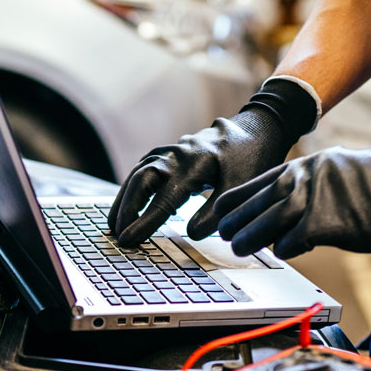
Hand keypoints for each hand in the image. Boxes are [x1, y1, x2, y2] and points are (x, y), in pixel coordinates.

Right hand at [108, 78, 318, 246]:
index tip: (129, 240)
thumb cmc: (251, 160)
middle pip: (142, 180)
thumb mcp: (241, 187)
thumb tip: (191, 234)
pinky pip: (144, 168)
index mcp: (195, 164)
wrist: (256, 130)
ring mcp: (172, 151)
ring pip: (139, 173)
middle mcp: (178, 155)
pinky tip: (127, 202)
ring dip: (125, 198)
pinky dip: (132, 186)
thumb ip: (217, 211)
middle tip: (117, 235)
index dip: (144, 222)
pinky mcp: (171, 152)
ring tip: (114, 224)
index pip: (164, 199)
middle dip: (127, 209)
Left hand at [190, 133, 370, 258]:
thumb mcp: (345, 173)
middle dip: (234, 219)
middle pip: (255, 200)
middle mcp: (307, 176)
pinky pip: (294, 241)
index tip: (221, 214)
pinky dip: (285, 250)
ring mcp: (317, 197)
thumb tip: (298, 209)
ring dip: (249, 237)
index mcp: (309, 164)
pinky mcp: (330, 222)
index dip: (236, 201)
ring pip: (266, 220)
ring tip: (237, 248)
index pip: (257, 181)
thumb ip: (318, 186)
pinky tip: (285, 253)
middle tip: (221, 235)